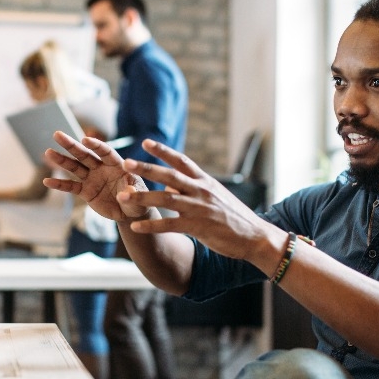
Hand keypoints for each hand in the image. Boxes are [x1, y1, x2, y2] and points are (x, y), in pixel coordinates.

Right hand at [42, 131, 149, 220]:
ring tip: (48, 152)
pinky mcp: (86, 191)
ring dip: (62, 160)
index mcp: (116, 165)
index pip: (105, 152)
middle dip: (71, 145)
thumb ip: (133, 193)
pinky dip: (60, 184)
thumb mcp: (139, 198)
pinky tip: (47, 181)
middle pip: (85, 154)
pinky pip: (71, 187)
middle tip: (57, 134)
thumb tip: (126, 192)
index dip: (96, 145)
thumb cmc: (138, 201)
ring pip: (75, 167)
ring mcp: (92, 178)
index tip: (85, 139)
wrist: (130, 212)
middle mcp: (102, 168)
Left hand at [116, 139, 283, 263]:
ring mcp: (200, 208)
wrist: (255, 236)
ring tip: (123, 196)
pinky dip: (151, 225)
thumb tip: (168, 182)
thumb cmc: (233, 216)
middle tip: (125, 163)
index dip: (163, 151)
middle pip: (170, 175)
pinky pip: (170, 225)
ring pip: (166, 199)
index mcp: (205, 181)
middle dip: (146, 168)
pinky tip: (136, 226)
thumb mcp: (215, 195)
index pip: (182, 160)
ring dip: (143, 197)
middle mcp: (201, 191)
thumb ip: (192, 187)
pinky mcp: (199, 227)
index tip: (145, 142)